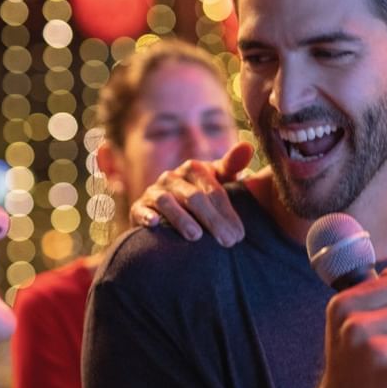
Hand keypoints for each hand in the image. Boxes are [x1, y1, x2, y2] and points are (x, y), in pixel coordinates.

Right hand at [128, 142, 253, 246]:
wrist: (171, 209)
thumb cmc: (203, 195)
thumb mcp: (220, 180)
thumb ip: (232, 165)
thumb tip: (248, 146)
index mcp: (194, 169)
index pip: (214, 190)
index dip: (227, 213)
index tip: (240, 235)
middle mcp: (172, 177)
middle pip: (194, 197)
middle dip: (212, 220)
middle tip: (227, 241)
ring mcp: (154, 191)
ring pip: (166, 202)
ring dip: (181, 218)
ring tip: (196, 236)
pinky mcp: (138, 208)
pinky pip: (141, 210)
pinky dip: (146, 215)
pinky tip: (155, 223)